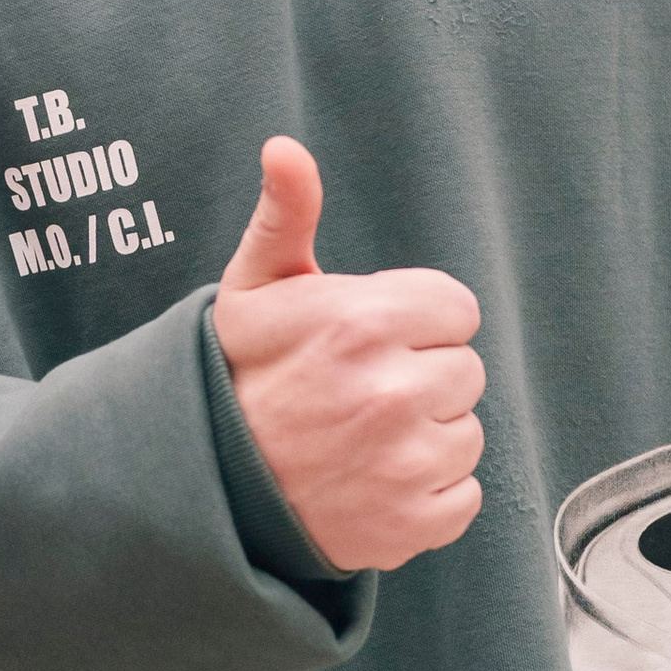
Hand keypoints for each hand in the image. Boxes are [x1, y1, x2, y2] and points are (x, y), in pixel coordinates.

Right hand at [212, 137, 484, 574]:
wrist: (203, 490)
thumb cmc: (235, 379)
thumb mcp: (252, 289)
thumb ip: (287, 215)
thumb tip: (284, 146)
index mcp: (362, 322)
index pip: (455, 308)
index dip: (413, 320)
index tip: (368, 339)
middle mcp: (391, 392)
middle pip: (465, 369)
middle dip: (419, 374)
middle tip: (357, 391)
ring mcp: (404, 465)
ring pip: (467, 432)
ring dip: (425, 435)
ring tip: (361, 439)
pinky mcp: (412, 524)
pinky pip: (462, 495)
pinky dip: (426, 494)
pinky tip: (372, 481)